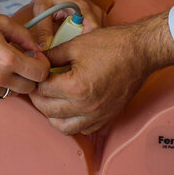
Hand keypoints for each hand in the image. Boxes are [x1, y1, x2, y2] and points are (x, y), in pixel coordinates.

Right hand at [0, 6, 50, 98]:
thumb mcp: (1, 21)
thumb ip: (24, 35)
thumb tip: (37, 47)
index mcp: (7, 59)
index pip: (40, 74)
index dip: (44, 64)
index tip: (38, 57)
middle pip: (31, 87)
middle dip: (32, 75)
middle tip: (26, 60)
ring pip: (15, 91)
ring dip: (17, 80)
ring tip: (7, 62)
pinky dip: (0, 82)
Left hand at [28, 0, 104, 49]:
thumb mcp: (42, 9)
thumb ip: (43, 28)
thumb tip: (43, 48)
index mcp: (83, 7)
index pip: (91, 32)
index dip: (84, 46)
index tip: (71, 55)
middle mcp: (94, 11)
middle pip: (96, 37)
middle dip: (86, 49)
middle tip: (71, 56)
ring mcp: (99, 14)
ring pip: (98, 37)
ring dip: (88, 46)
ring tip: (74, 50)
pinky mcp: (99, 18)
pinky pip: (97, 35)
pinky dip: (90, 41)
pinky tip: (79, 44)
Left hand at [30, 13, 173, 134]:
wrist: (140, 52)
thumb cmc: (111, 45)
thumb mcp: (76, 45)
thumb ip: (52, 56)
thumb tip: (37, 62)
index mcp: (76, 88)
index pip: (42, 90)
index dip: (34, 80)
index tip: (32, 74)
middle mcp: (86, 107)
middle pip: (48, 111)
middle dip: (38, 97)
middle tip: (36, 85)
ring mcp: (97, 115)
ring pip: (63, 127)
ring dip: (52, 115)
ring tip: (50, 98)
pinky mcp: (106, 118)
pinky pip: (82, 129)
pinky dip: (71, 121)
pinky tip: (69, 107)